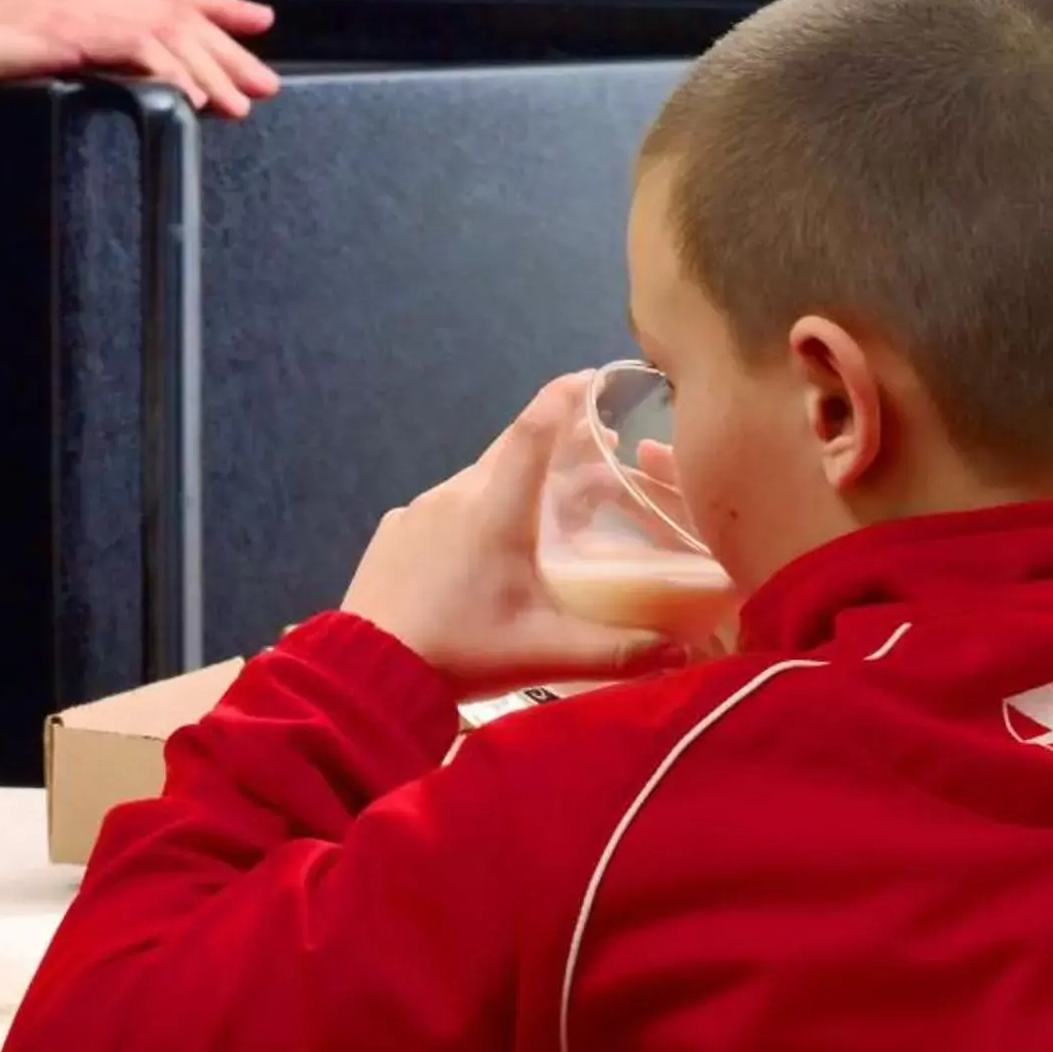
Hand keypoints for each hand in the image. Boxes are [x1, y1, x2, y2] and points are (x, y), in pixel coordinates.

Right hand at [0, 0, 280, 116]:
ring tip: (239, 104)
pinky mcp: (73, 30)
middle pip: (180, 14)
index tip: (259, 22)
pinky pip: (135, 49)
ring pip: (168, 31)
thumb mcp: (38, 57)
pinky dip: (169, 74)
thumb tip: (109, 90)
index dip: (217, 7)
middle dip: (229, 48)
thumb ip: (78, 65)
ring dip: (209, 69)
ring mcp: (83, 8)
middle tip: (266, 83)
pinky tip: (192, 100)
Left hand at [338, 376, 679, 692]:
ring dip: (514, 484)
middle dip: (556, 444)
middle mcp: (453, 496)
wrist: (368, 673)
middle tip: (595, 449)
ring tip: (546, 509)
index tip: (590, 378)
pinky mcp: (392, 532)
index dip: (564, 399)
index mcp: (494, 510)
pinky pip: (443, 509)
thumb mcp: (547, 653)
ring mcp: (416, 512)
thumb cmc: (460, 653)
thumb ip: (620, 651)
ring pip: (477, 482)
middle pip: (510, 452)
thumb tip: (684, 653)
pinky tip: (485, 547)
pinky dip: (473, 512)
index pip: (534, 432)